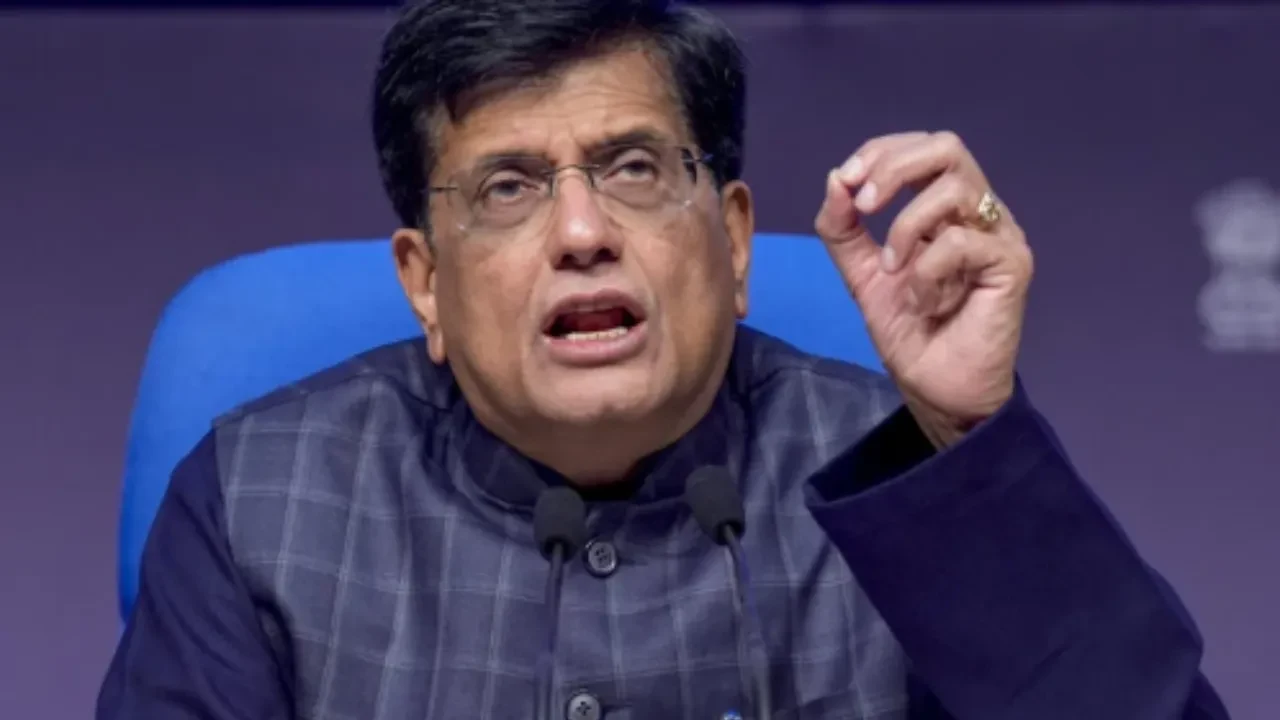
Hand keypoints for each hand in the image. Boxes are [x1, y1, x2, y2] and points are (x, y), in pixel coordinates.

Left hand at [813, 131, 1033, 447]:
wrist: (938, 391)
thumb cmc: (912, 333)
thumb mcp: (862, 275)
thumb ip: (844, 231)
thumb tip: (834, 179)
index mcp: (945, 208)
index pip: (921, 149)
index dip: (881, 152)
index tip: (845, 180)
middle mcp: (978, 212)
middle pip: (946, 147)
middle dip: (894, 168)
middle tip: (863, 206)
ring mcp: (999, 235)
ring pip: (954, 187)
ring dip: (906, 228)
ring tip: (892, 271)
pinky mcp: (1012, 264)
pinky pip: (962, 241)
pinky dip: (927, 269)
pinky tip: (923, 301)